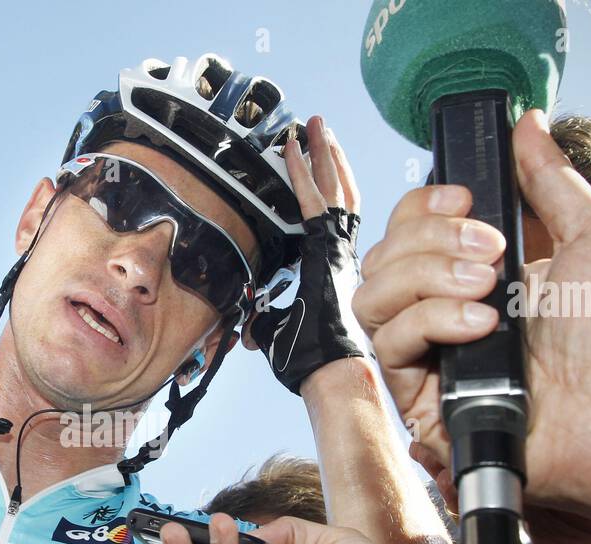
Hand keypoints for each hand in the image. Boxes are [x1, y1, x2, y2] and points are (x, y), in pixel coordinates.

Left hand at [244, 115, 369, 393]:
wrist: (335, 371)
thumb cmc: (315, 363)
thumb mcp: (281, 336)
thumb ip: (267, 326)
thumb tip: (247, 334)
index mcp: (335, 268)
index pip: (334, 218)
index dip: (328, 187)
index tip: (320, 162)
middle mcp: (343, 253)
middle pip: (340, 194)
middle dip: (330, 158)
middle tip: (319, 128)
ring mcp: (337, 250)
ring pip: (332, 190)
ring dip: (320, 155)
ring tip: (311, 125)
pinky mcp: (326, 251)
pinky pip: (312, 203)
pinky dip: (303, 174)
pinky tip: (292, 149)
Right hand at [353, 109, 590, 521]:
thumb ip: (550, 178)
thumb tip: (527, 123)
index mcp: (479, 276)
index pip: (408, 233)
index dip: (421, 209)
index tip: (465, 199)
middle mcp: (447, 315)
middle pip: (382, 261)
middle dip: (427, 241)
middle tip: (491, 252)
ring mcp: (434, 359)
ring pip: (373, 301)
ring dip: (423, 279)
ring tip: (488, 287)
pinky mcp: (426, 401)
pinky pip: (389, 348)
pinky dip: (429, 322)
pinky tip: (480, 323)